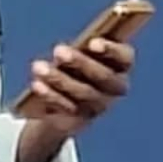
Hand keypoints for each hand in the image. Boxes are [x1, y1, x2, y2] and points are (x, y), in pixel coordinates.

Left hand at [19, 37, 133, 134]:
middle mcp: (115, 87)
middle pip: (103, 76)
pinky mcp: (81, 118)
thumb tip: (64, 49)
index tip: (93, 42)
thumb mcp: (78, 54)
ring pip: (83, 92)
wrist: (62, 101)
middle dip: (80, 62)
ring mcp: (100, 105)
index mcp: (121, 65)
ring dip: (59, 79)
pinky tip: (38, 85)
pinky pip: (68, 108)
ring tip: (39, 67)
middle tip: (59, 50)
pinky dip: (51, 95)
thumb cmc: (74, 65)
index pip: (125, 57)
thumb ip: (79, 50)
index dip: (111, 49)